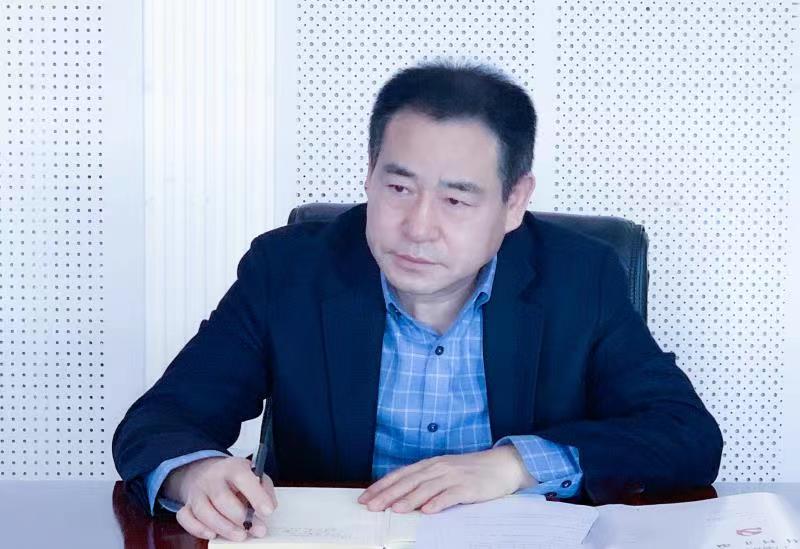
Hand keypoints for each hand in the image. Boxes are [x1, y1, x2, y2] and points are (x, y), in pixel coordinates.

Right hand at [163, 456, 276, 540]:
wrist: (207, 472)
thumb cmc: (235, 477)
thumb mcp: (254, 475)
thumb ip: (264, 489)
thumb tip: (268, 508)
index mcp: (232, 467)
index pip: (243, 478)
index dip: (256, 496)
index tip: (268, 511)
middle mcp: (212, 478)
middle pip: (221, 498)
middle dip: (240, 518)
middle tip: (256, 529)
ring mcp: (197, 491)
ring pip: (203, 511)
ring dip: (223, 528)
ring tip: (240, 535)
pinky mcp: (186, 505)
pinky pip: (186, 518)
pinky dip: (198, 529)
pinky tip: (213, 534)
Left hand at [358, 445, 535, 513]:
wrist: (502, 465)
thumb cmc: (470, 472)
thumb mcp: (444, 472)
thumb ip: (425, 481)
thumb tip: (400, 496)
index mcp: (430, 464)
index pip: (400, 475)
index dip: (381, 486)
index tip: (365, 497)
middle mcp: (438, 468)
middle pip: (409, 482)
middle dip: (388, 494)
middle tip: (371, 506)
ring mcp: (453, 476)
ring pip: (426, 488)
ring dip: (409, 499)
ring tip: (394, 510)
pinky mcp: (468, 487)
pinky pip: (451, 496)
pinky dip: (438, 503)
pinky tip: (427, 511)